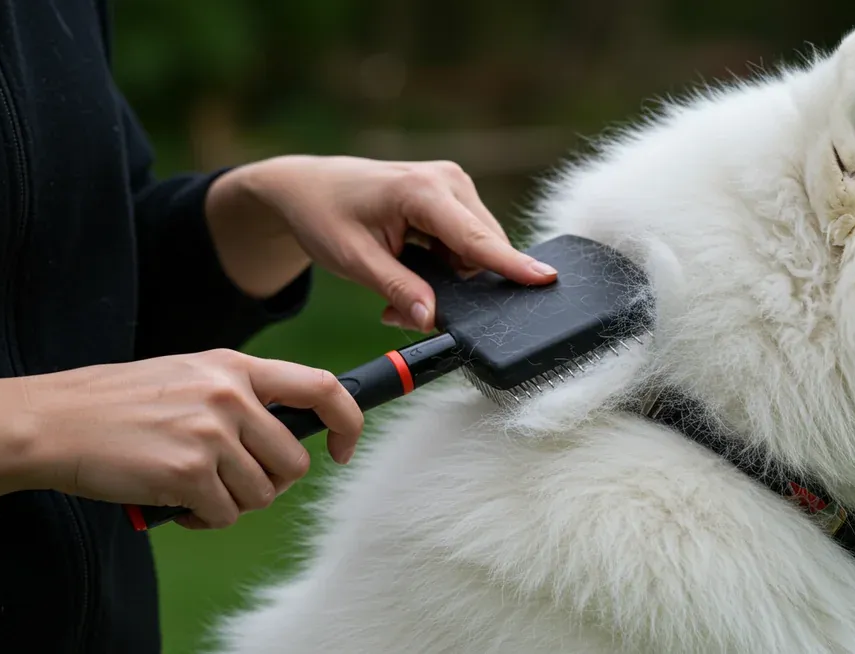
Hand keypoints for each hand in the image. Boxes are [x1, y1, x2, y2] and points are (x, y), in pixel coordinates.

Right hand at [0, 349, 362, 528]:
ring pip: (263, 493)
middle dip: (271, 482)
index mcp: (235, 366)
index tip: (342, 448)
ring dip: (235, 503)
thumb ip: (240, 394)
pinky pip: (226, 515)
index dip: (347, 421)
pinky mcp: (189, 473)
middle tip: (234, 483)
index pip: (322, 387)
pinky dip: (206, 520)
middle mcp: (231, 396)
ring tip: (197, 490)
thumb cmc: (120, 403)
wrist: (54, 421)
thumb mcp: (190, 375)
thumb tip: (290, 432)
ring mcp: (211, 434)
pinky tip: (178, 505)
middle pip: (294, 460)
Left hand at [205, 155, 557, 331]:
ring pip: (477, 249)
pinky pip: (467, 242)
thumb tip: (432, 319)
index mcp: (423, 191)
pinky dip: (446, 264)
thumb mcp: (354, 260)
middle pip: (482, 249)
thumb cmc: (324, 216)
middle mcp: (449, 181)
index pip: (476, 239)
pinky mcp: (454, 197)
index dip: (512, 264)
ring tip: (399, 285)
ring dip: (449, 278)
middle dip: (457, 287)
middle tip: (401, 308)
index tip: (547, 279)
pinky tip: (412, 268)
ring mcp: (454, 186)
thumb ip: (398, 289)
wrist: (308, 187)